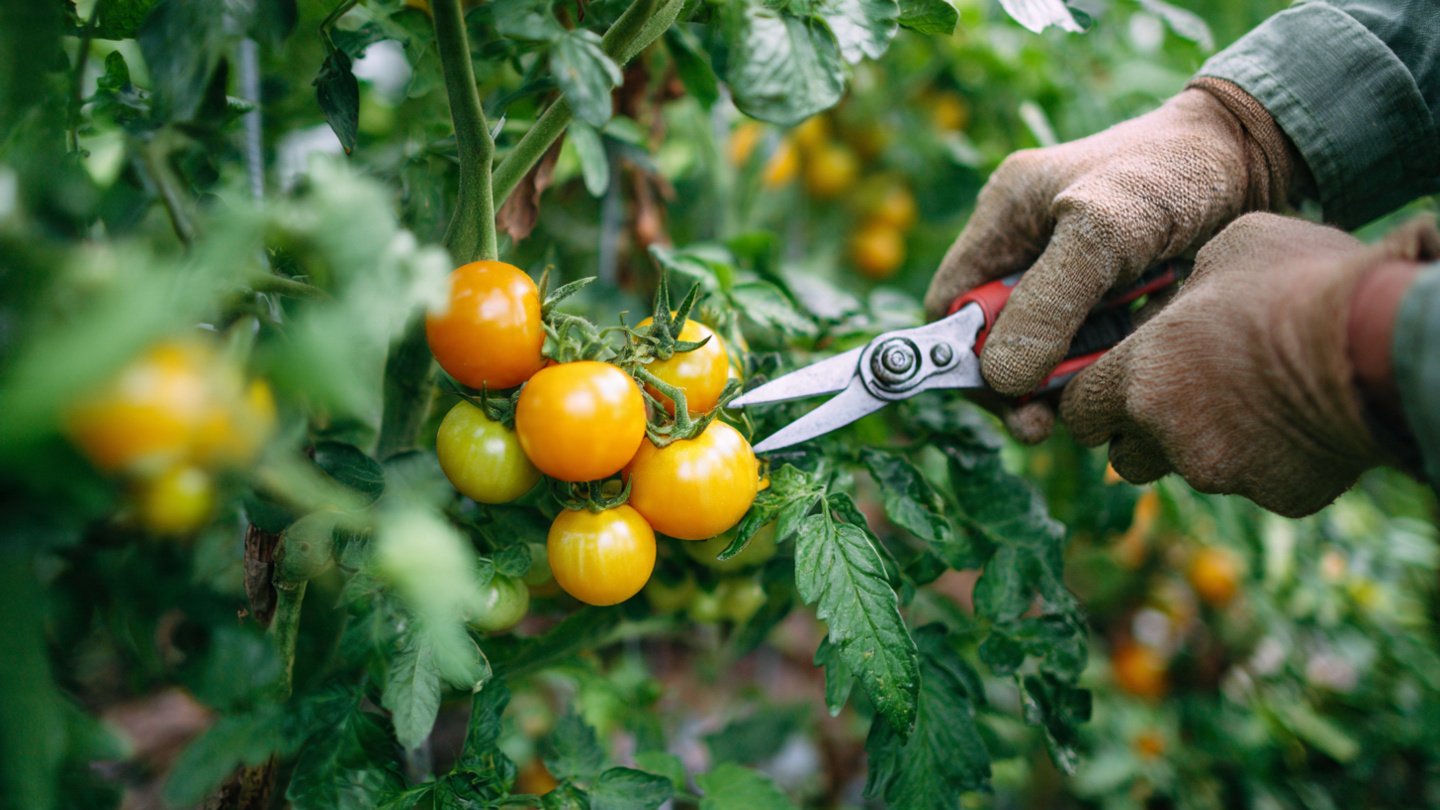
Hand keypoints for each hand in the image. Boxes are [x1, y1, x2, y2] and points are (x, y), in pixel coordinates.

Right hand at [925, 80, 1298, 440]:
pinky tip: (1129, 376)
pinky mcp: (1112, 294)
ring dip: (1065, 382)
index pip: (951, 304)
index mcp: (1004, 218)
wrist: (1258, 154)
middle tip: (1043, 424)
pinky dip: (1104, 370)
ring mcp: (1070, 273)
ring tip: (1094, 402)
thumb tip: (1000, 378)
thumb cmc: (1173, 173)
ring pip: (1044, 351)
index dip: (964, 354)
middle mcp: (1028, 247)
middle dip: (1018, 382)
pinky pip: (1089, 350)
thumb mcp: (1104, 231)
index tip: (1005, 394)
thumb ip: (1048, 303)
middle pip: (995, 337)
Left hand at [1059, 213, 1438, 517]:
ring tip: (1252, 401)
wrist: (1380, 341)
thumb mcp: (1230, 249)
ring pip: (1193, 470)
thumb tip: (1189, 292)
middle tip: (1184, 399)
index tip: (1110, 391)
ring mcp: (1221, 472)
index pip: (1078, 411)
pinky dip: (1275, 460)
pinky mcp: (1278, 495)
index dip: (1092, 402)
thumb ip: (1189, 285)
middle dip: (1144, 436)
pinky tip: (1305, 418)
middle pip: (1126, 456)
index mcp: (1140, 373)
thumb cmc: (1300, 282)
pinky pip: (1261, 482)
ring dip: (1208, 447)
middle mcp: (1166, 433)